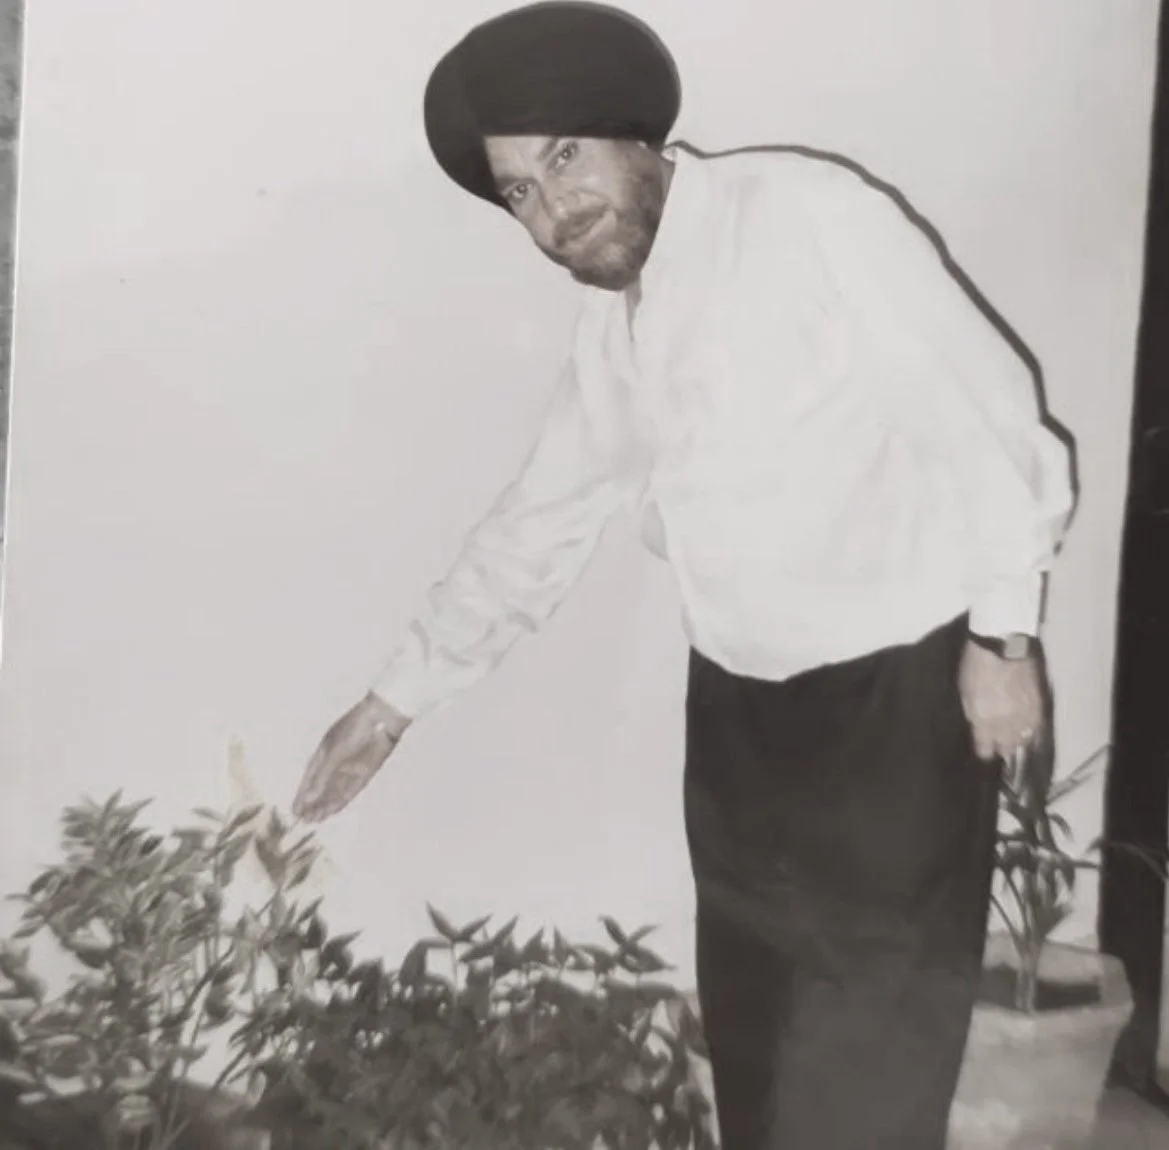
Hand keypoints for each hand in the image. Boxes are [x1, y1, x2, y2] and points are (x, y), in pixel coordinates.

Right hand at [292, 692, 411, 822]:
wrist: (382, 719)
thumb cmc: (354, 730)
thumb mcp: (334, 752)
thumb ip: (322, 777)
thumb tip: (308, 798)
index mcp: (323, 753)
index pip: (309, 778)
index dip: (302, 795)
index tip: (294, 811)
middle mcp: (335, 763)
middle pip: (321, 788)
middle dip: (312, 804)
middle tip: (303, 821)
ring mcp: (350, 769)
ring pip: (334, 792)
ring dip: (324, 805)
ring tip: (315, 820)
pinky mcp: (364, 773)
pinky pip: (350, 790)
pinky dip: (340, 801)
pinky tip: (332, 811)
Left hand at [958, 640, 1044, 761]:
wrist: (1003, 646)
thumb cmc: (975, 666)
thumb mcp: (965, 694)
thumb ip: (974, 716)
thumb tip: (979, 730)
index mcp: (984, 721)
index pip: (985, 748)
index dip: (984, 750)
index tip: (983, 749)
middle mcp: (1006, 724)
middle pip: (1007, 748)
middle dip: (1001, 747)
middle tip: (998, 743)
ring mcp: (1025, 716)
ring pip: (1023, 740)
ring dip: (1016, 739)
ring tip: (1012, 736)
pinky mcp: (1039, 706)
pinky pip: (1036, 728)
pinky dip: (1030, 729)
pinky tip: (1025, 727)